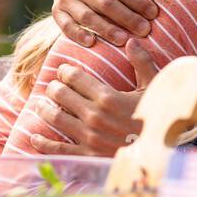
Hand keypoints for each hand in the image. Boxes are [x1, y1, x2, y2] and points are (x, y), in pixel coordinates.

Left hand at [29, 40, 158, 154]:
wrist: (162, 154)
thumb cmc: (159, 118)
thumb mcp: (155, 88)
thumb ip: (142, 63)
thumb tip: (131, 41)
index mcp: (108, 97)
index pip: (75, 77)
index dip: (65, 71)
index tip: (63, 71)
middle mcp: (94, 116)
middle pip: (61, 95)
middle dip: (54, 87)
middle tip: (53, 86)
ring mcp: (88, 138)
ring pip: (55, 118)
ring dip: (43, 109)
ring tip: (41, 104)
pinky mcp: (86, 156)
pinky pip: (58, 149)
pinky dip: (42, 143)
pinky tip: (34, 137)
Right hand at [48, 0, 162, 46]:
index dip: (137, 1)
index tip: (154, 13)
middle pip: (105, 4)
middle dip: (127, 18)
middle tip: (145, 30)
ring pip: (87, 16)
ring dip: (106, 29)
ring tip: (124, 40)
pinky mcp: (57, 11)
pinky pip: (65, 25)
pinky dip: (77, 35)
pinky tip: (93, 43)